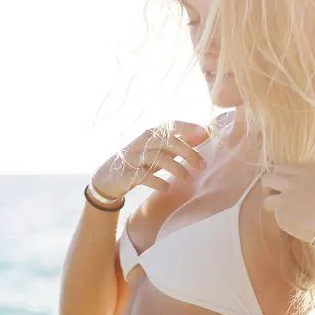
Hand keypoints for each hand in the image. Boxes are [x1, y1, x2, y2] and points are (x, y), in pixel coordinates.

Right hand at [91, 120, 212, 205]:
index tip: (206, 132)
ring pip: (157, 157)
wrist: (108, 179)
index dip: (188, 127)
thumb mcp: (159, 152)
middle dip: (187, 152)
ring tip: (189, 180)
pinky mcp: (125, 174)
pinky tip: (168, 188)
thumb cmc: (139, 163)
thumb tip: (205, 134)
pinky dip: (157, 181)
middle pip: (167, 141)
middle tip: (202, 166)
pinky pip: (142, 176)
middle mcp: (141, 142)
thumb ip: (179, 144)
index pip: (171, 125)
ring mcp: (132, 157)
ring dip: (176, 168)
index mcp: (151, 134)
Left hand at [260, 161, 314, 247]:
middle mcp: (293, 180)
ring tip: (283, 214)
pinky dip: (278, 220)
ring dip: (271, 205)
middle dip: (270, 189)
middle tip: (279, 200)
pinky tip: (291, 225)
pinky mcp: (280, 212)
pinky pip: (272, 214)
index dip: (281, 178)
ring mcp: (285, 196)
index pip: (282, 168)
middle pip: (268, 178)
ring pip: (265, 197)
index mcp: (307, 171)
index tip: (287, 188)